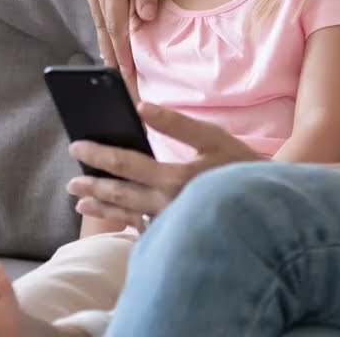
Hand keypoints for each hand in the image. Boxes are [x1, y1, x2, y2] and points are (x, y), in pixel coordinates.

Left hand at [66, 102, 262, 228]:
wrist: (267, 204)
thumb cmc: (241, 167)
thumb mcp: (212, 138)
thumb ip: (176, 123)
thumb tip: (141, 107)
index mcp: (173, 179)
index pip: (125, 164)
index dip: (98, 154)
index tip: (77, 145)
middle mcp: (167, 205)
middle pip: (119, 194)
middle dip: (92, 185)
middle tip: (71, 181)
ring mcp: (171, 222)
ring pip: (127, 214)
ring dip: (102, 207)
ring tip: (81, 203)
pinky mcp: (177, 232)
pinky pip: (143, 228)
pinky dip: (124, 222)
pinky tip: (117, 218)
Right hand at [79, 0, 161, 81]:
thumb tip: (143, 19)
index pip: (117, 28)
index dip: (123, 56)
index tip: (127, 79)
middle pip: (103, 28)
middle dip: (112, 58)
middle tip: (119, 85)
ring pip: (97, 18)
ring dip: (105, 43)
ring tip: (112, 68)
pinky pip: (95, 4)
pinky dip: (102, 24)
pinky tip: (107, 35)